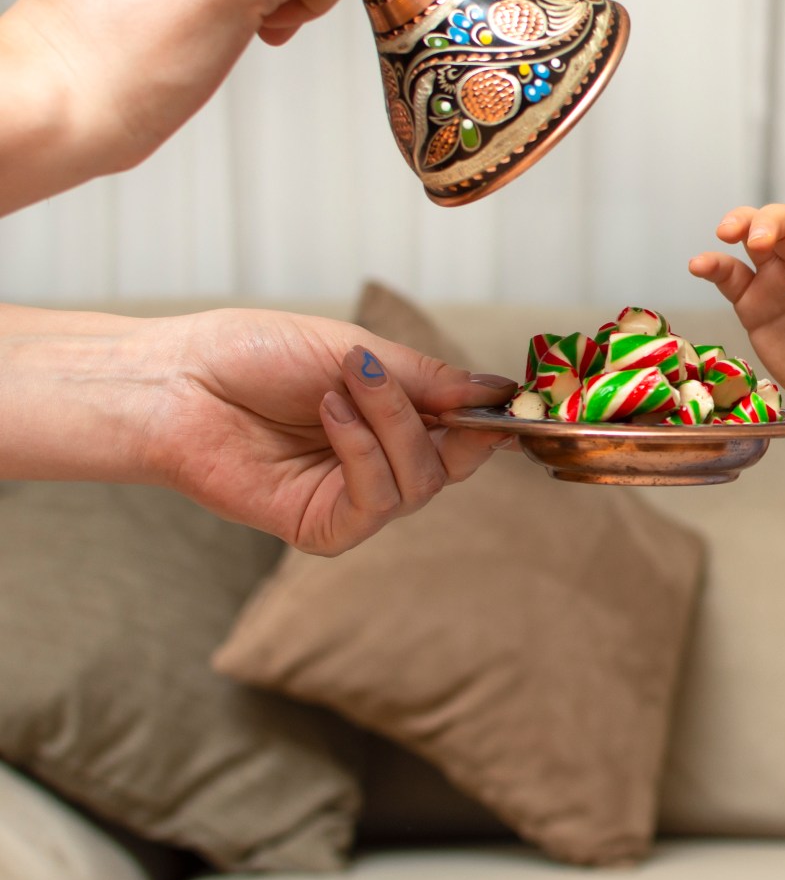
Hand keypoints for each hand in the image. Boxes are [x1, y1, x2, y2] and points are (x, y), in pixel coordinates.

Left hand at [143, 309, 514, 556]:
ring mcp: (351, 499)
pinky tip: (330, 416)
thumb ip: (430, 380)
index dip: (491, 422)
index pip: (466, 436)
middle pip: (454, 465)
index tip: (512, 400)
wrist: (177, 380)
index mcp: (392, 422)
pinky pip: (377, 503)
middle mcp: (378, 465)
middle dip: (441, 420)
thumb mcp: (358, 351)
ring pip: (421, 484)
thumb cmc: (255, 356)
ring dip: (390, 426)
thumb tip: (502, 391)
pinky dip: (364, 453)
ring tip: (342, 386)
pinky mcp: (322, 528)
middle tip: (394, 377)